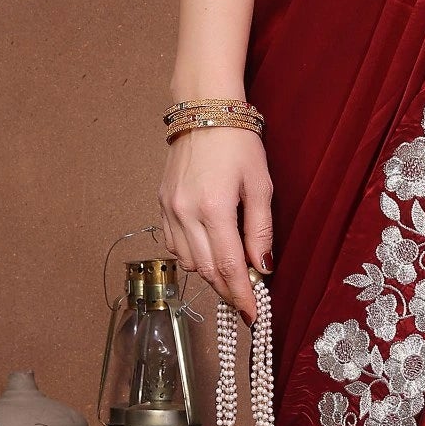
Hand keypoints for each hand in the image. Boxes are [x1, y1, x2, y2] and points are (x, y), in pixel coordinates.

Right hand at [159, 126, 271, 320]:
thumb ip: (260, 230)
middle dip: (227, 291)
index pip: (228, 266)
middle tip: (245, 301)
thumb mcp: (261, 185)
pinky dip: (192, 256)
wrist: (204, 111)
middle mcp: (185, 213)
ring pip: (188, 262)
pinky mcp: (161, 204)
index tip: (252, 314)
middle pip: (206, 270)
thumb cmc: (239, 144)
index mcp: (214, 208)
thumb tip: (263, 267)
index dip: (240, 295)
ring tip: (231, 275)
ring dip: (210, 274)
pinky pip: (174, 245)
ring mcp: (169, 209)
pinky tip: (209, 251)